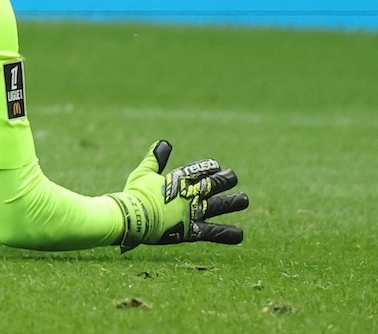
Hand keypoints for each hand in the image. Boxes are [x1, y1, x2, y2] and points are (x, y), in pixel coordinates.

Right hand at [110, 141, 246, 250]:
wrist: (133, 217)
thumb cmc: (136, 194)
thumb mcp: (143, 172)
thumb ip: (155, 158)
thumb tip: (164, 143)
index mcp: (177, 180)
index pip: (197, 170)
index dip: (207, 167)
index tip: (216, 165)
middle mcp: (189, 195)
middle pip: (212, 186)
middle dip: (224, 181)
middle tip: (232, 177)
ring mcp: (192, 212)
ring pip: (218, 205)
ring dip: (232, 202)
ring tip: (244, 199)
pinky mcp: (191, 230)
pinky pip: (213, 232)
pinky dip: (227, 234)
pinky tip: (240, 235)